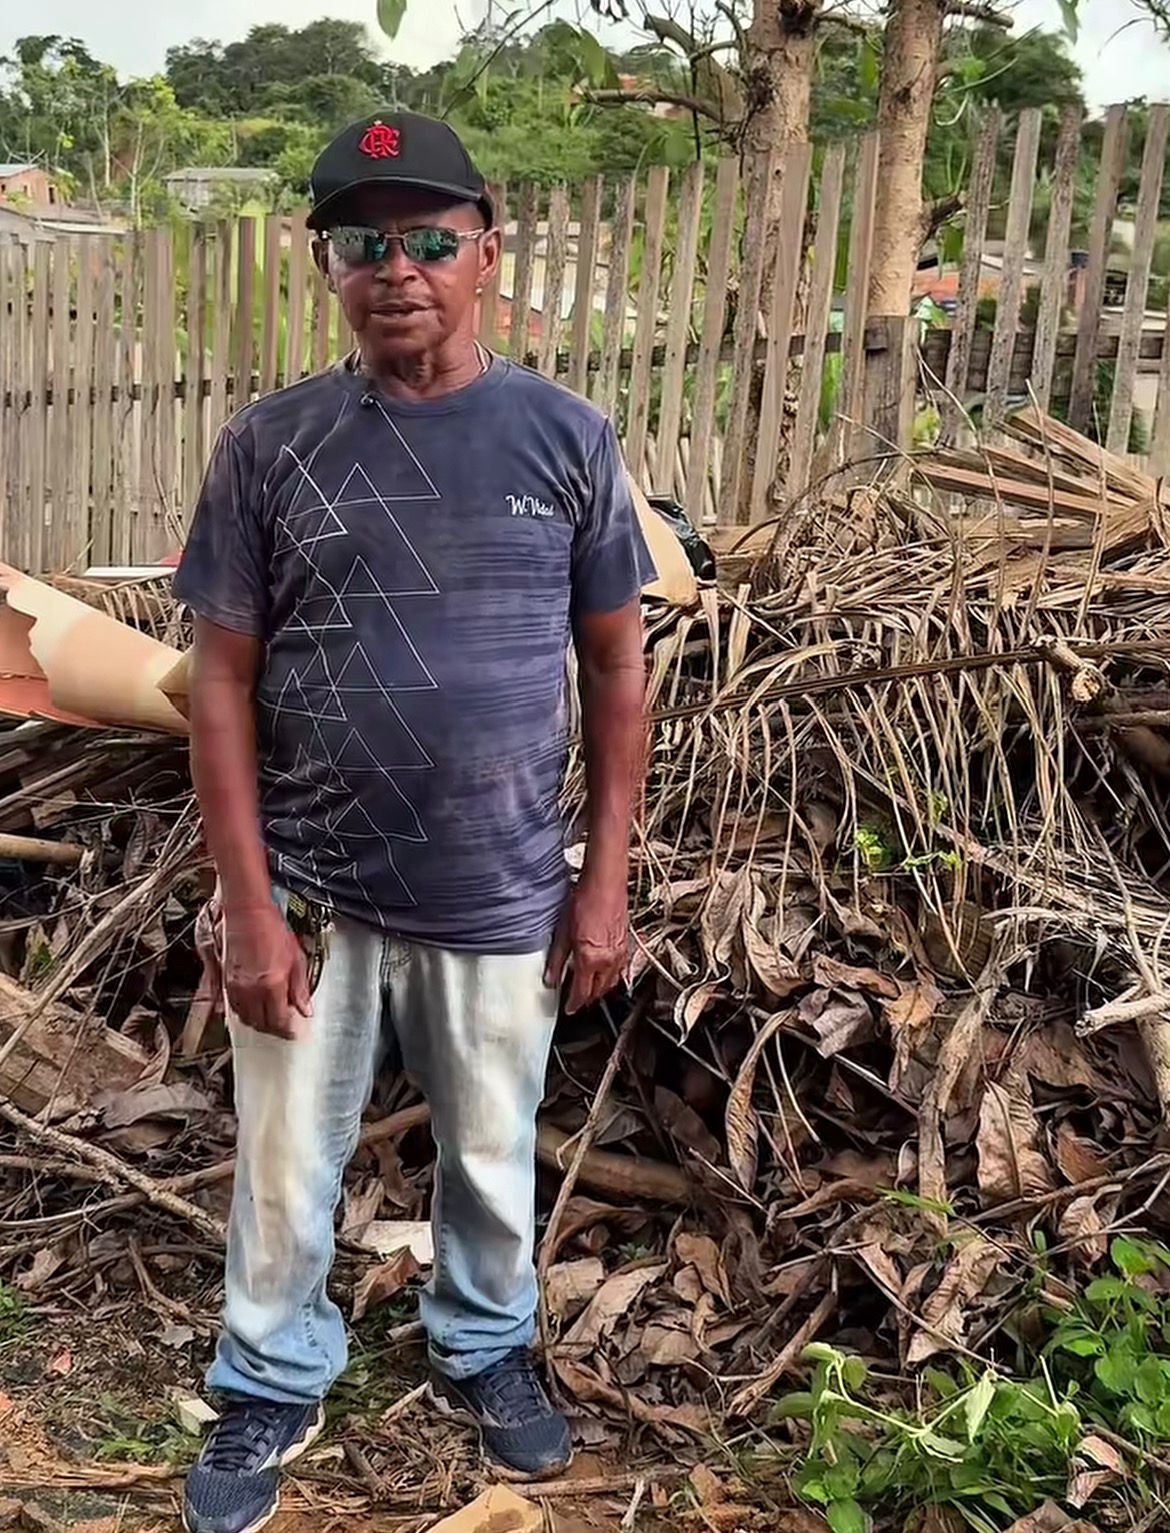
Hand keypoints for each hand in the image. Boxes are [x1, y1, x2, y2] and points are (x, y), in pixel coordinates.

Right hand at [223, 902, 312, 1039]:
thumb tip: (306, 1009)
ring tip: (268, 1017)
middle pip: (260, 1023)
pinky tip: (251, 1008)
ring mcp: (235, 987)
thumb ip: (300, 988)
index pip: (279, 1021)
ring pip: (244, 1018)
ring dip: (257, 1021)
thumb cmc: (271, 929)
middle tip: (283, 1025)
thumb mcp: (296, 958)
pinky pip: (232, 1007)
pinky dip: (242, 1012)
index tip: (293, 1031)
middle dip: (272, 1028)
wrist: (246, 913)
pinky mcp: (224, 981)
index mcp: (271, 985)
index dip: (287, 1030)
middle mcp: (251, 990)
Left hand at [545, 873, 628, 1013]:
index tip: (569, 1008)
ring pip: (612, 982)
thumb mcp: (563, 932)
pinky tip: (604, 971)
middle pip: (599, 991)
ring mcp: (620, 953)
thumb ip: (557, 959)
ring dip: (600, 989)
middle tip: (577, 1000)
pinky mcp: (626, 944)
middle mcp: (608, 960)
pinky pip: (619, 969)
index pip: (582, 992)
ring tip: (589, 989)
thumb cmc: (585, 901)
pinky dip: (611, 976)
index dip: (574, 1004)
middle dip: (587, 999)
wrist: (605, 884)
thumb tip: (551, 978)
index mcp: (591, 959)